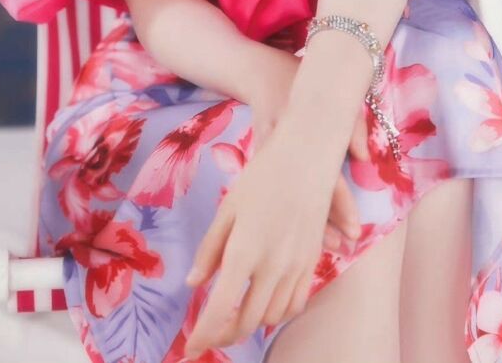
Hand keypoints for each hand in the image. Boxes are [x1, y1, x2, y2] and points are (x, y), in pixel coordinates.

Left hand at [183, 116, 343, 358]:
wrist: (308, 157)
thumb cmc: (262, 176)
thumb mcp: (228, 209)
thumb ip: (210, 249)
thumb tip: (194, 284)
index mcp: (244, 252)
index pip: (220, 309)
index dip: (203, 334)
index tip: (190, 347)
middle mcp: (271, 267)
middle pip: (246, 321)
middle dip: (223, 335)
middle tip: (208, 334)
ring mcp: (295, 267)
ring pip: (271, 317)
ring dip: (249, 325)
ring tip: (232, 321)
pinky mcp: (312, 262)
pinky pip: (294, 304)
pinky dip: (276, 315)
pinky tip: (263, 306)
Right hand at [246, 47, 370, 252]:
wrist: (258, 71)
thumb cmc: (298, 80)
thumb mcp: (322, 92)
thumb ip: (349, 123)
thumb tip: (363, 156)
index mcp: (305, 132)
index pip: (325, 178)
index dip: (340, 207)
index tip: (356, 232)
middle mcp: (286, 147)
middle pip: (306, 194)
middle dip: (324, 225)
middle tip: (344, 247)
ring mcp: (268, 153)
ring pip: (285, 197)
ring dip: (305, 224)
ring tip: (322, 247)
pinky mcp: (255, 156)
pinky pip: (266, 189)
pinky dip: (278, 210)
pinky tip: (284, 231)